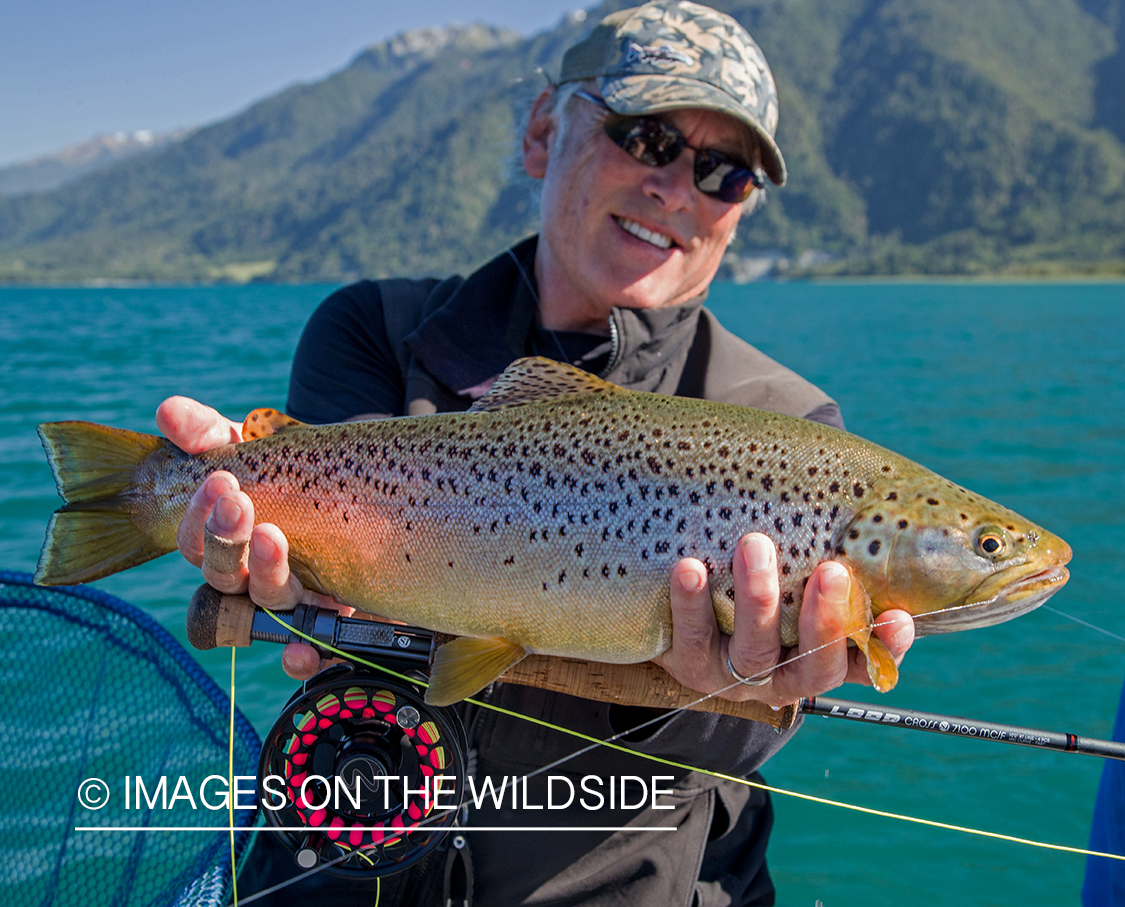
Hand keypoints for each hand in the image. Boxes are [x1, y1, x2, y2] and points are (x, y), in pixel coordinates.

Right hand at [156, 396, 351, 678]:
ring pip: (269, 603)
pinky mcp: (336, 619)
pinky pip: (316, 649)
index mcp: (228, 542)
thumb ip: (212, 432)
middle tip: (237, 501)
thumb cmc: (298, 475)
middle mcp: (254, 577)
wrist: (372, 491)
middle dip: (225, 540)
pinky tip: (303, 648)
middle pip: (225, 576)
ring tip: (273, 536)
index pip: (194, 540)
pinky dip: (304, 656)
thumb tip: (168, 411)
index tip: (219, 479)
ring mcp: (296, 600)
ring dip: (265, 572)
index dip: (199, 515)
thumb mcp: (258, 446)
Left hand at [652, 533, 913, 707]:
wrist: (685, 617)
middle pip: (815, 662)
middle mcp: (787, 676)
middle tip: (832, 570)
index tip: (898, 617)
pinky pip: (691, 640)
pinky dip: (692, 604)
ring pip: (754, 651)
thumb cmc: (760, 580)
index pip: (868, 661)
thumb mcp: (797, 573)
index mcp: (824, 658)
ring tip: (754, 545)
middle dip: (825, 619)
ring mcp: (738, 677)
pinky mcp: (690, 667)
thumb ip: (825, 548)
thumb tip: (864, 490)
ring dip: (758, 599)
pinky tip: (690, 568)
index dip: (886, 647)